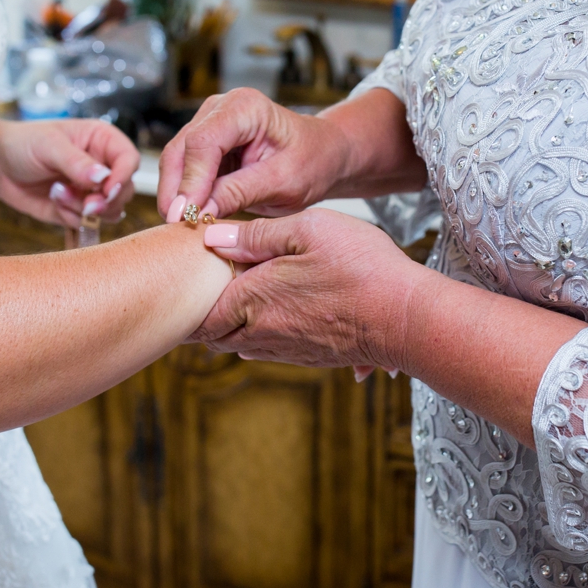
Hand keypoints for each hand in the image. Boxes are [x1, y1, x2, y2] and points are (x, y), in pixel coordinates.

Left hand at [0, 118, 135, 225]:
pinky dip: (71, 217)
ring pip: (110, 211)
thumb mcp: (49, 146)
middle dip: (105, 201)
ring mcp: (92, 190)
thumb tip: (104, 177)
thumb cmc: (24, 144)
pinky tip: (53, 200)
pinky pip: (87, 222)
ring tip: (57, 194)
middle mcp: (103, 166)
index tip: (107, 189)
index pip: (129, 159)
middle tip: (86, 204)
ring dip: (85, 210)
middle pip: (125, 190)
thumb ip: (77, 162)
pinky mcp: (78, 210)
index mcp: (103, 141)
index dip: (123, 176)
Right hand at [158, 87, 349, 224]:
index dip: (191, 181)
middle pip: (181, 149)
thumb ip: (240, 192)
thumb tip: (199, 211)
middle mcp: (220, 109)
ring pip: (175, 160)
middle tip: (178, 227)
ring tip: (183, 227)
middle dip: (176, 190)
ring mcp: (208, 123)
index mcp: (245, 107)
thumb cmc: (311, 161)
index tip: (186, 216)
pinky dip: (184, 193)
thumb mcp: (283, 181)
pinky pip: (183, 169)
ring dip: (176, 194)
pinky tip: (191, 217)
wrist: (321, 155)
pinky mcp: (204, 143)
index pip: (204, 142)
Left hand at [189, 207, 429, 369]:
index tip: (185, 281)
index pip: (199, 314)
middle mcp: (261, 332)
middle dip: (205, 316)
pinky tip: (277, 313)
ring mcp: (285, 349)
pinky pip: (269, 351)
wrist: (403, 317)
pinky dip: (261, 336)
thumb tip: (212, 238)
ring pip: (240, 346)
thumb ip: (256, 235)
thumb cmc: (361, 266)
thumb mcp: (308, 229)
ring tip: (239, 300)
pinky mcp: (308, 358)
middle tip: (206, 291)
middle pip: (213, 336)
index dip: (187, 301)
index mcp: (252, 299)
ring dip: (233, 327)